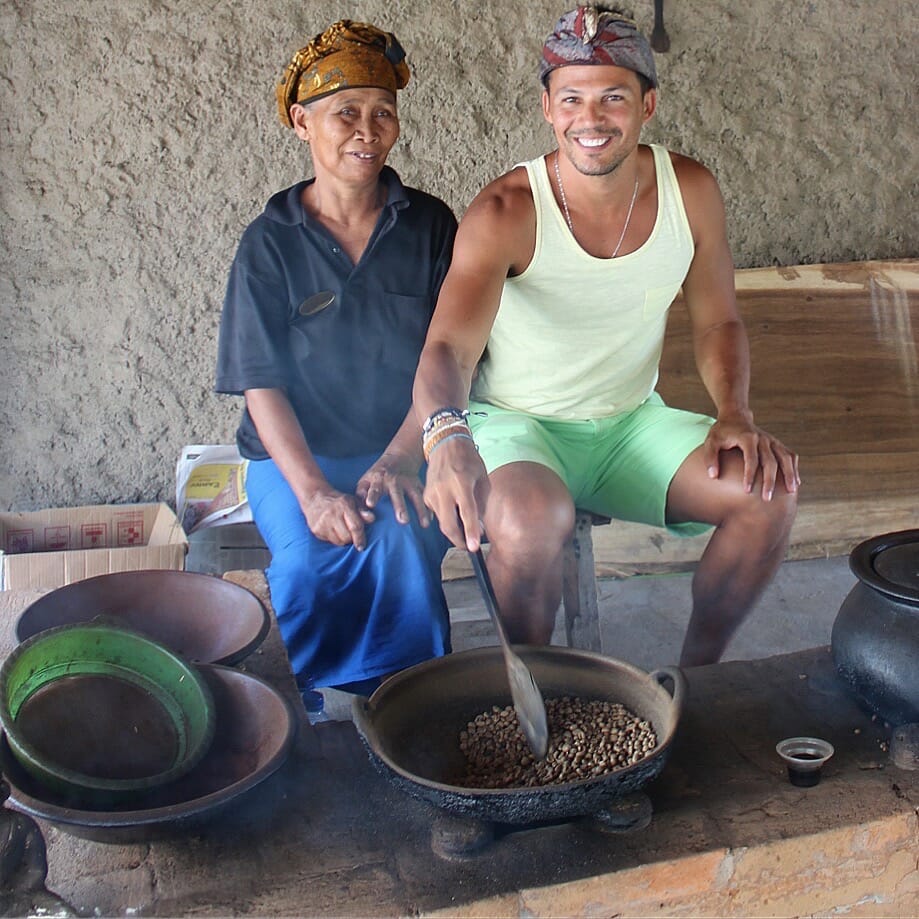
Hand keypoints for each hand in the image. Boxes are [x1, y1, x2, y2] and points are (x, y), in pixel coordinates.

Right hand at [300, 486, 373, 548]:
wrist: (315, 498)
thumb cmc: (338, 501)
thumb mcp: (353, 502)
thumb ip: (363, 511)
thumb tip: (372, 518)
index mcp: (344, 505)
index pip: (355, 526)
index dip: (360, 538)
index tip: (362, 547)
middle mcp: (333, 513)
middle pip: (347, 537)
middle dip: (351, 538)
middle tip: (350, 532)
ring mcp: (323, 522)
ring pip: (338, 541)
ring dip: (342, 539)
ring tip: (341, 530)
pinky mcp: (316, 529)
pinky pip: (329, 541)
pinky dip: (334, 538)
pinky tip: (332, 529)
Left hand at [356, 452, 429, 526]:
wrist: (399, 457)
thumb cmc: (377, 475)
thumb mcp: (365, 481)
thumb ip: (361, 497)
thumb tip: (366, 515)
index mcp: (378, 479)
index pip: (374, 489)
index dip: (372, 496)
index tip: (370, 504)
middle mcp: (394, 481)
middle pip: (398, 494)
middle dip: (400, 507)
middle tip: (403, 520)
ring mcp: (409, 482)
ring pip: (416, 496)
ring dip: (420, 510)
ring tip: (424, 524)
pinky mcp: (419, 485)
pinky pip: (425, 496)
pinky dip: (429, 507)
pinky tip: (431, 519)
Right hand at [423, 435, 489, 549]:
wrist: (445, 443)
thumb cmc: (468, 459)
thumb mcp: (481, 477)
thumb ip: (481, 501)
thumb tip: (479, 525)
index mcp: (461, 484)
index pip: (467, 513)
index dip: (471, 532)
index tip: (474, 547)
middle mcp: (444, 490)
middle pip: (448, 525)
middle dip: (458, 540)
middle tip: (468, 546)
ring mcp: (432, 493)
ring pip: (441, 522)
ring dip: (453, 532)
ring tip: (464, 532)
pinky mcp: (426, 495)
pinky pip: (436, 514)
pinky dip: (446, 519)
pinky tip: (454, 514)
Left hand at [703, 411, 799, 500]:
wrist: (735, 417)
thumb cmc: (721, 432)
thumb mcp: (711, 441)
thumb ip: (710, 457)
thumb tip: (713, 476)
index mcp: (748, 437)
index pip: (751, 459)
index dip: (749, 475)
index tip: (747, 490)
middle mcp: (763, 438)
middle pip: (770, 461)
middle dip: (769, 481)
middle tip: (767, 498)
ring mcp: (772, 440)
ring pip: (785, 458)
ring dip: (789, 474)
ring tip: (791, 492)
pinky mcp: (776, 443)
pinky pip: (789, 455)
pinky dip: (794, 468)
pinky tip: (795, 482)